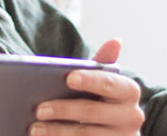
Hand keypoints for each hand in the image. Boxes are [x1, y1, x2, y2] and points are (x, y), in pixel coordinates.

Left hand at [30, 39, 144, 135]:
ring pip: (85, 134)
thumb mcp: (104, 84)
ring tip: (34, 128)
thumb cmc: (103, 102)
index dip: (90, 80)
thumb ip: (103, 65)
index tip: (68, 77)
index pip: (109, 83)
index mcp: (129, 92)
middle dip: (63, 109)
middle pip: (92, 111)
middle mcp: (132, 116)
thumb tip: (116, 40)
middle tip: (38, 109)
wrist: (114, 134)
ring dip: (57, 131)